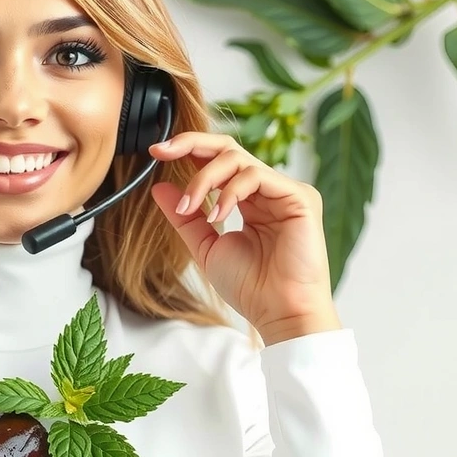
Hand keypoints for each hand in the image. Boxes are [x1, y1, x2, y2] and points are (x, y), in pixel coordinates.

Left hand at [149, 132, 339, 344]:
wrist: (278, 312)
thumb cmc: (250, 286)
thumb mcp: (206, 246)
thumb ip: (186, 217)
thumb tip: (159, 187)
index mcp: (249, 199)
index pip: (218, 161)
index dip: (188, 150)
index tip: (156, 153)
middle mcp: (268, 190)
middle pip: (228, 148)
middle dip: (191, 144)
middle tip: (162, 151)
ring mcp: (285, 191)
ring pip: (237, 159)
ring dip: (204, 179)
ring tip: (189, 207)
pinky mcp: (299, 196)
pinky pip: (257, 176)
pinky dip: (230, 192)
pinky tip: (217, 216)